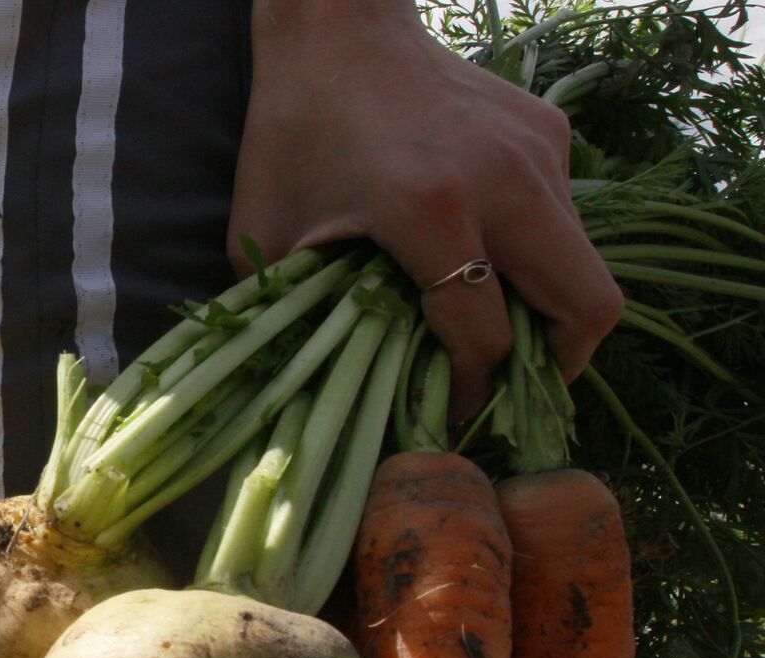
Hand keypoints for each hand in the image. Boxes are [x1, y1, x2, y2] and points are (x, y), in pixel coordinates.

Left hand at [231, 2, 622, 419]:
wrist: (337, 28)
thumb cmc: (291, 134)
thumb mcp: (269, 235)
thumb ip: (297, 312)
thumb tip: (316, 387)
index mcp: (431, 210)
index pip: (487, 335)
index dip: (474, 393)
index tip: (451, 418)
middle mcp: (505, 181)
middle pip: (587, 306)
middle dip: (557, 366)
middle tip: (513, 390)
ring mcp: (539, 152)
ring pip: (583, 263)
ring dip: (546, 308)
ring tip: (494, 331)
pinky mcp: (550, 132)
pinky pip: (563, 217)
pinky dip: (534, 254)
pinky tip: (480, 255)